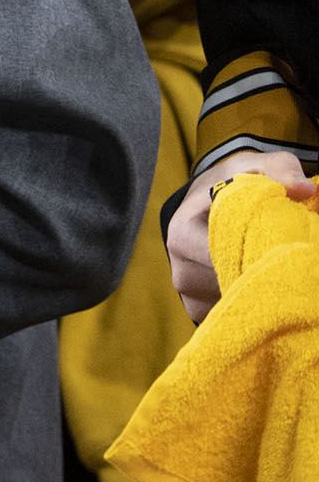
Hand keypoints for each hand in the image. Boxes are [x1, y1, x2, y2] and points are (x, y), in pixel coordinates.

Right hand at [169, 148, 318, 321]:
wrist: (214, 198)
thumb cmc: (238, 183)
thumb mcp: (261, 166)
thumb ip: (281, 171)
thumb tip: (302, 190)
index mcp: (182, 234)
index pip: (220, 259)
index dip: (259, 256)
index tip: (290, 250)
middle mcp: (179, 268)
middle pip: (229, 286)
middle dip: (263, 278)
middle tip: (292, 265)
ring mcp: (188, 292)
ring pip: (231, 304)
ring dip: (258, 293)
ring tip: (280, 273)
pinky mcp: (198, 307)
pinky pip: (230, 315)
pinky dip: (251, 306)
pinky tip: (266, 286)